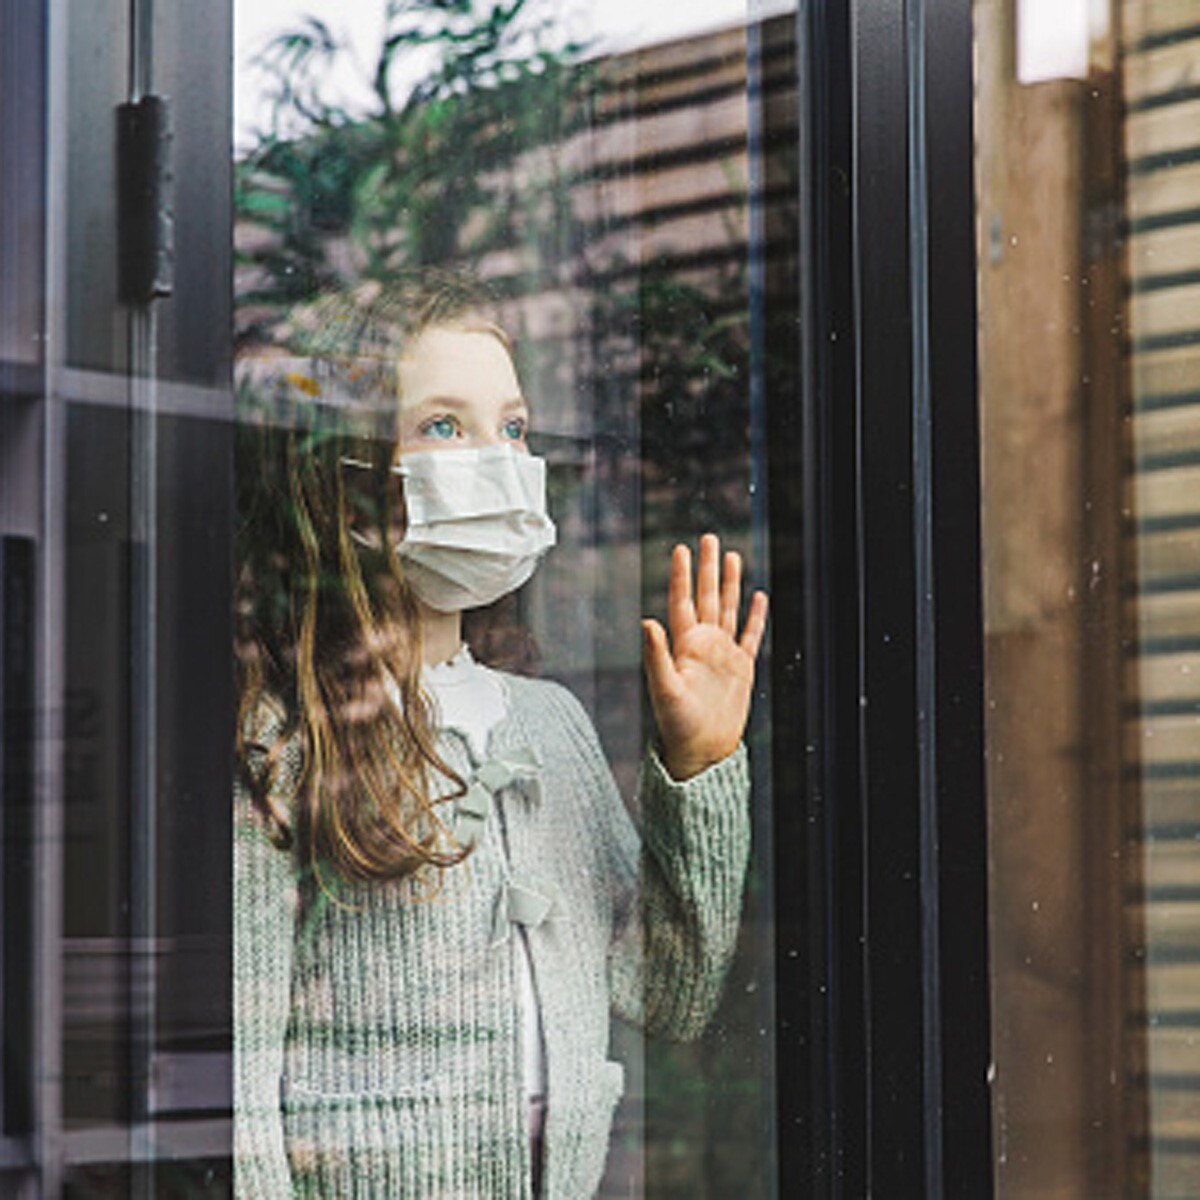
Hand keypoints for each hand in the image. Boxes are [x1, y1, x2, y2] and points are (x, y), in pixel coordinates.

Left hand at [642, 533, 768, 780]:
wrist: (701, 751)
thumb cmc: (676, 725)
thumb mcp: (664, 689)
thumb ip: (656, 655)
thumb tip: (646, 621)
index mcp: (683, 646)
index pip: (682, 601)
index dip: (681, 575)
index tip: (680, 548)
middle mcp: (703, 644)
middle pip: (708, 596)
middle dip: (708, 568)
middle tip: (708, 537)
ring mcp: (723, 654)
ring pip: (729, 609)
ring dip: (730, 584)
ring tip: (731, 556)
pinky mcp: (741, 669)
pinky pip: (750, 636)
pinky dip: (755, 616)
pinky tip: (757, 597)